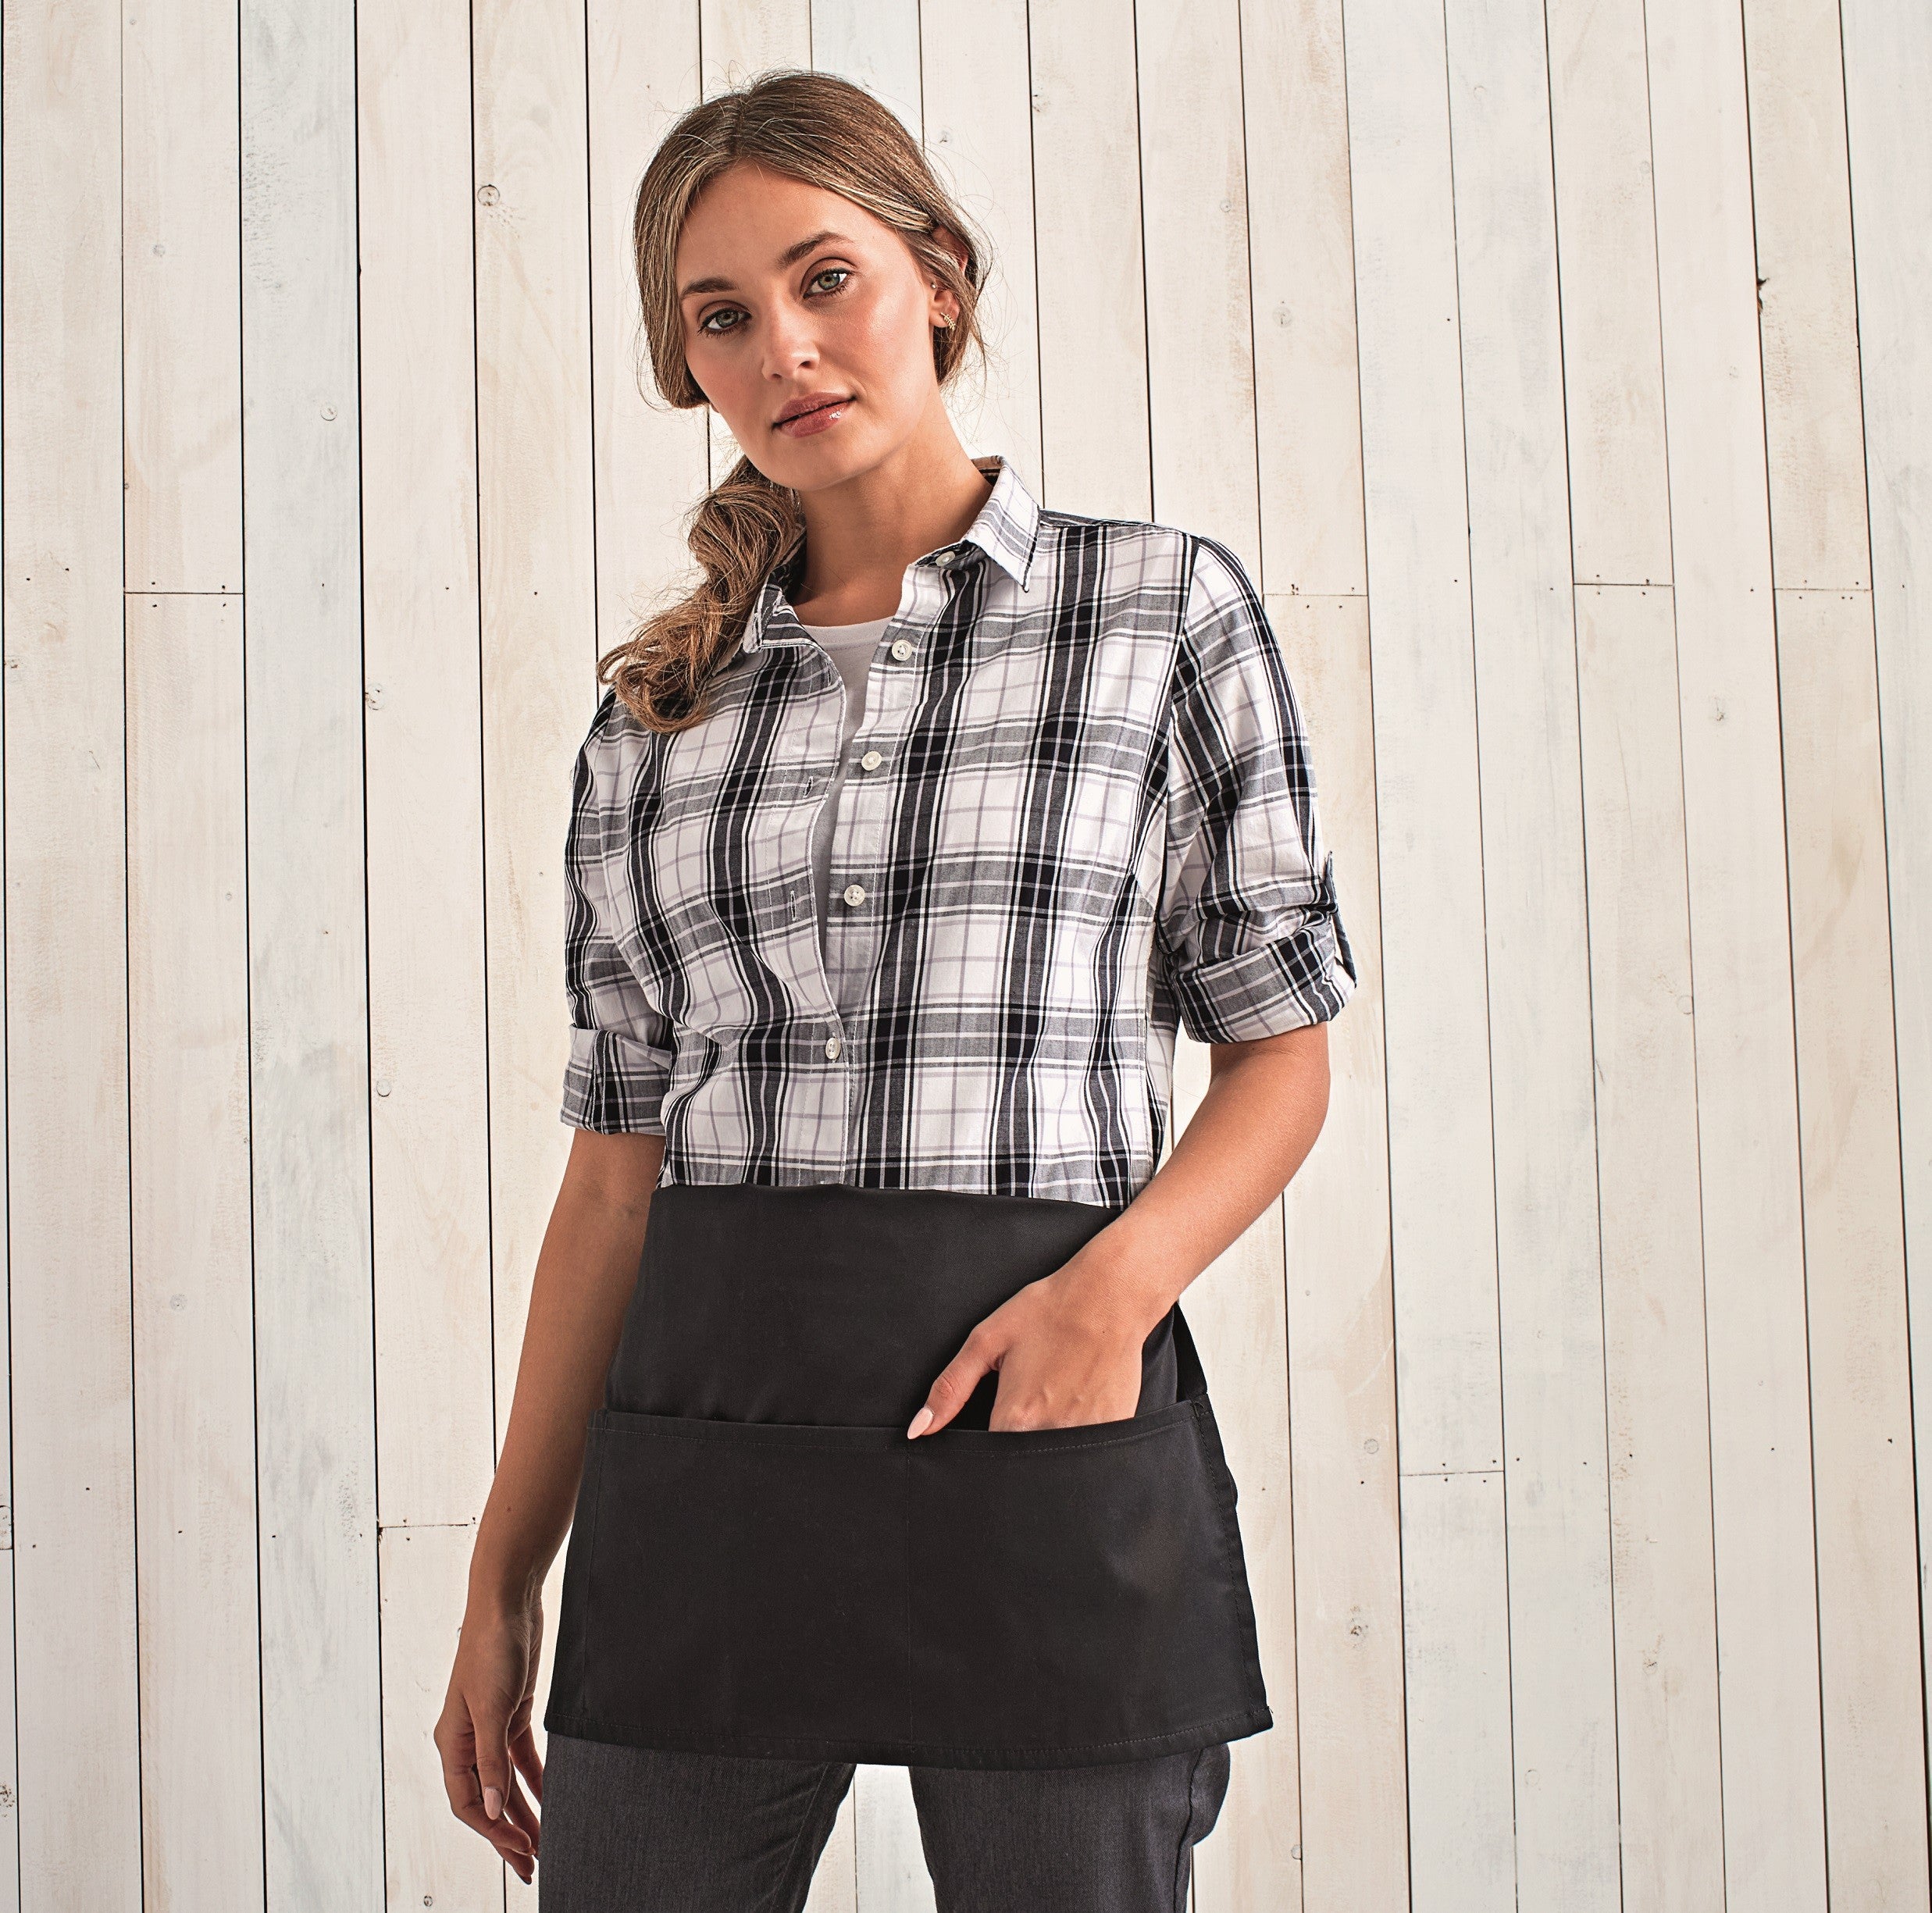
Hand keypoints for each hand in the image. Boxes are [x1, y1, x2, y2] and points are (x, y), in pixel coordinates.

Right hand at [434, 1584, 545, 1883]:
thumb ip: (491, 1761)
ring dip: (523, 1812)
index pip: (468, 1803)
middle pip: (487, 1800)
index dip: (493, 1831)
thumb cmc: (492, 1649)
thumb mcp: (493, 1708)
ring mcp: (490, 1727)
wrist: (508, 1601)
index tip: (522, 1851)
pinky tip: (550, 1798)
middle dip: (507, 1833)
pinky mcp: (513, 1713)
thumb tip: (492, 1808)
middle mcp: (468, 1741)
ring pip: (505, 1783)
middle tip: (532, 1865)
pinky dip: (535, 1780)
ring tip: (544, 1842)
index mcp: (453, 1743)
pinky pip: (521, 1759)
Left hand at [905, 1259, 1160, 1436]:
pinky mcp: (1116, 1428)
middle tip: (1034, 1396)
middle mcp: (1051, 1434)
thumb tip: (918, 1429)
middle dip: (1020, 1443)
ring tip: (1059, 1393)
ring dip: (1051, 1438)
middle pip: (1025, 1462)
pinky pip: (1091, 1449)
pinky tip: (1082, 1395)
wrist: (1110, 1295)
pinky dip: (1083, 1431)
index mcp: (1014, 1417)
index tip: (998, 1420)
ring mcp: (1088, 1435)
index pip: (989, 1459)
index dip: (987, 1447)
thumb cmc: (1047, 1311)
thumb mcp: (987, 1340)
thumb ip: (950, 1388)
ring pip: (1058, 1458)